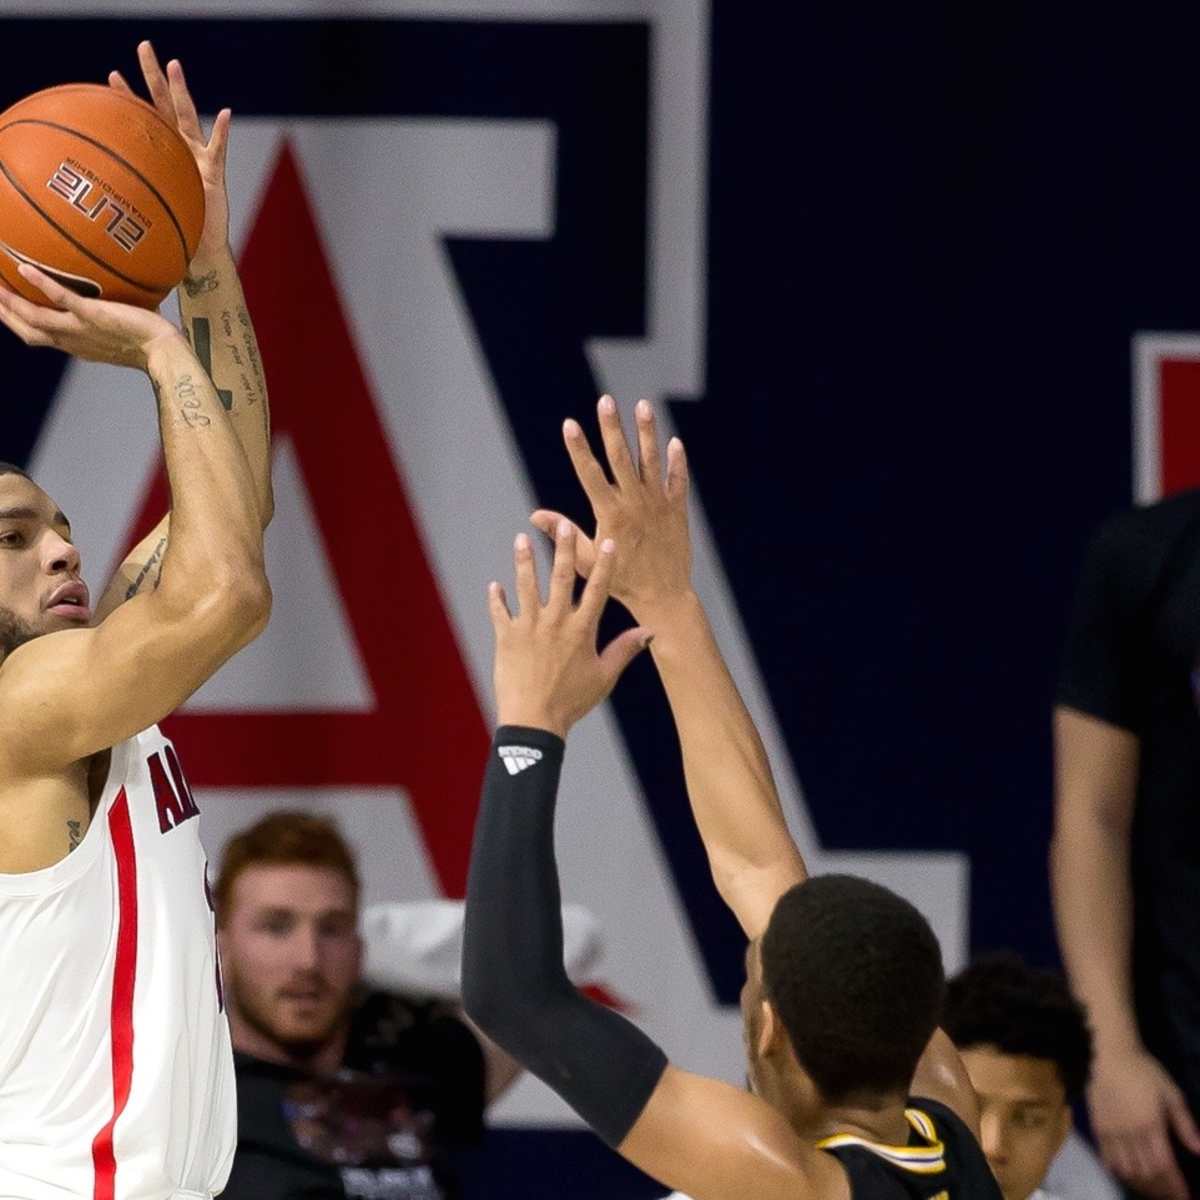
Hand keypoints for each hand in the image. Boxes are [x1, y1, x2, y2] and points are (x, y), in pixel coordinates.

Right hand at [0, 264, 180, 368]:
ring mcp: (80, 330)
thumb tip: (108, 295)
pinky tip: (25, 267)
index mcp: (76, 346)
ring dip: (10, 301)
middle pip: (27, 330)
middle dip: (4, 314)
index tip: (5, 309)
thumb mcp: (118, 333)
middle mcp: (72, 341)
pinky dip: (42, 284)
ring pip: (34, 318)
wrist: (164, 353)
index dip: (18, 323)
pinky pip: (62, 299)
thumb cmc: (150, 343)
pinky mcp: (93, 317)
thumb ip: (105, 317)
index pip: (39, 336)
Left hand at [110, 41, 230, 267]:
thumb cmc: (169, 229)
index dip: (128, 96)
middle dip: (154, 75)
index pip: (143, 117)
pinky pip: (217, 150)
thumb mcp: (140, 207)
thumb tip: (88, 197)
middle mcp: (179, 149)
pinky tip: (224, 114)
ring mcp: (198, 158)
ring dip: (181, 91)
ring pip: (188, 117)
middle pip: (164, 104)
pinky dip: (222, 133)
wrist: (197, 249)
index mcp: (161, 153)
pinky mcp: (215, 174)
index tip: (110, 75)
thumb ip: (123, 192)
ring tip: (174, 66)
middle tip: (144, 46)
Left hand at [489, 521, 650, 735]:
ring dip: (524, 561)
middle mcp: (555, 622)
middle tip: (564, 525)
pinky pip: (499, 613)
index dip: (604, 565)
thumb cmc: (572, 701)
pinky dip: (496, 599)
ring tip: (522, 539)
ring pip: (526, 586)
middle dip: (564, 549)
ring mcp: (528, 627)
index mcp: (581, 630)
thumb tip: (650, 633)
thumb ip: (624, 650)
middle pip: (561, 577)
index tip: (608, 542)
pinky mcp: (506, 638)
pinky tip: (494, 586)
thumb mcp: (604, 677)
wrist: (534, 720)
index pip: (597, 590)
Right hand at [531, 397, 691, 617]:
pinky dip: (677, 462)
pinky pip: (678, 480)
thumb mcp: (586, 559)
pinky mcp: (677, 510)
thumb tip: (535, 515)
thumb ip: (563, 532)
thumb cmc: (620, 581)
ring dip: (647, 432)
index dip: (579, 448)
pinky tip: (674, 442)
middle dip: (611, 427)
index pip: (590, 473)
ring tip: (643, 406)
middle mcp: (635, 503)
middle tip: (605, 400)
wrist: (662, 596)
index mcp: (610, 513)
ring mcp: (658, 504)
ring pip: (651, 461)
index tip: (570, 424)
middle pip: (621, 458)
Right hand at [1089, 1045, 1199, 1198]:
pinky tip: (1129, 1174)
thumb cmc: (1144, 1071)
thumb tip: (1199, 1151)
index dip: (1176, 1186)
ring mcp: (1111, 1132)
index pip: (1165, 1166)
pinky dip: (1120, 1172)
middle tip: (1172, 1195)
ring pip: (1127, 1170)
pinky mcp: (1097, 1128)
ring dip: (1142, 1184)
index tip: (1185, 1197)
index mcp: (1151, 1124)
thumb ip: (1185, 1124)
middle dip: (1161, 1190)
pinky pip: (1107, 1158)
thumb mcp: (1171, 1093)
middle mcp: (1130, 1133)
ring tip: (1153, 1188)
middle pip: (1146, 1173)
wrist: (1108, 1055)